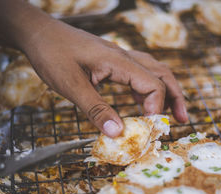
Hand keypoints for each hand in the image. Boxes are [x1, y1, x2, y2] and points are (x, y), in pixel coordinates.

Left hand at [20, 20, 187, 136]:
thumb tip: (118, 134)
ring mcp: (119, 57)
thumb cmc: (51, 55)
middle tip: (183, 120)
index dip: (156, 108)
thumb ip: (96, 109)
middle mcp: (124, 57)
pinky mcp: (111, 61)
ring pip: (153, 71)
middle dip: (175, 97)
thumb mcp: (71, 85)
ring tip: (171, 113)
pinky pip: (139, 73)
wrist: (38, 33)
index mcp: (118, 61)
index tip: (148, 128)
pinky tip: (143, 102)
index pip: (152, 84)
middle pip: (162, 74)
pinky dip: (148, 88)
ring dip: (166, 91)